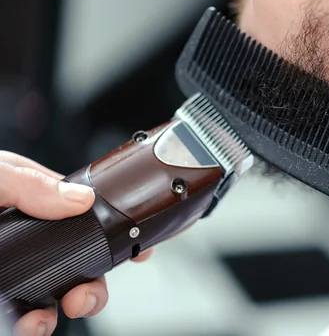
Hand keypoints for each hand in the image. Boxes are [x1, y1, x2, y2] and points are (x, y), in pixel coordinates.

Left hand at [0, 152, 151, 335]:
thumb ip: (30, 182)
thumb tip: (80, 199)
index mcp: (33, 196)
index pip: (88, 212)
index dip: (119, 231)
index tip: (141, 250)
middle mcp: (30, 233)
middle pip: (83, 257)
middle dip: (97, 281)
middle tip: (86, 293)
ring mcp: (17, 265)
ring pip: (61, 290)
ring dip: (76, 304)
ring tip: (67, 309)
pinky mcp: (2, 295)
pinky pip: (28, 314)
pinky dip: (38, 325)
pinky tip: (32, 324)